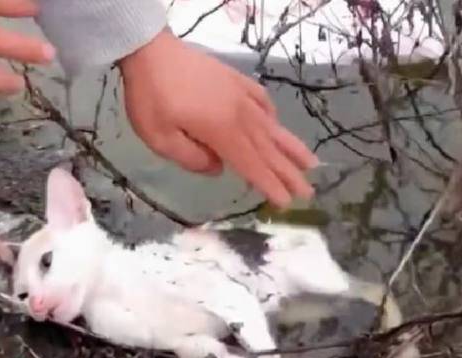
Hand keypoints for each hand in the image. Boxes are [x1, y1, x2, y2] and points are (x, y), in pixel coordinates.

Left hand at [117, 29, 317, 208]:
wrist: (150, 51)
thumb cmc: (151, 97)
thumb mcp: (159, 137)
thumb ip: (191, 158)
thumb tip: (218, 168)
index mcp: (221, 132)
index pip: (252, 165)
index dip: (270, 185)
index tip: (287, 203)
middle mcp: (239, 115)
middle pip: (267, 150)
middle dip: (288, 173)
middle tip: (308, 192)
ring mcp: (240, 95)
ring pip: (272, 127)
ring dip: (291, 147)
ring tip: (311, 164)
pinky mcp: (235, 81)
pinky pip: (262, 101)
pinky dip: (272, 116)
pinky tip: (276, 124)